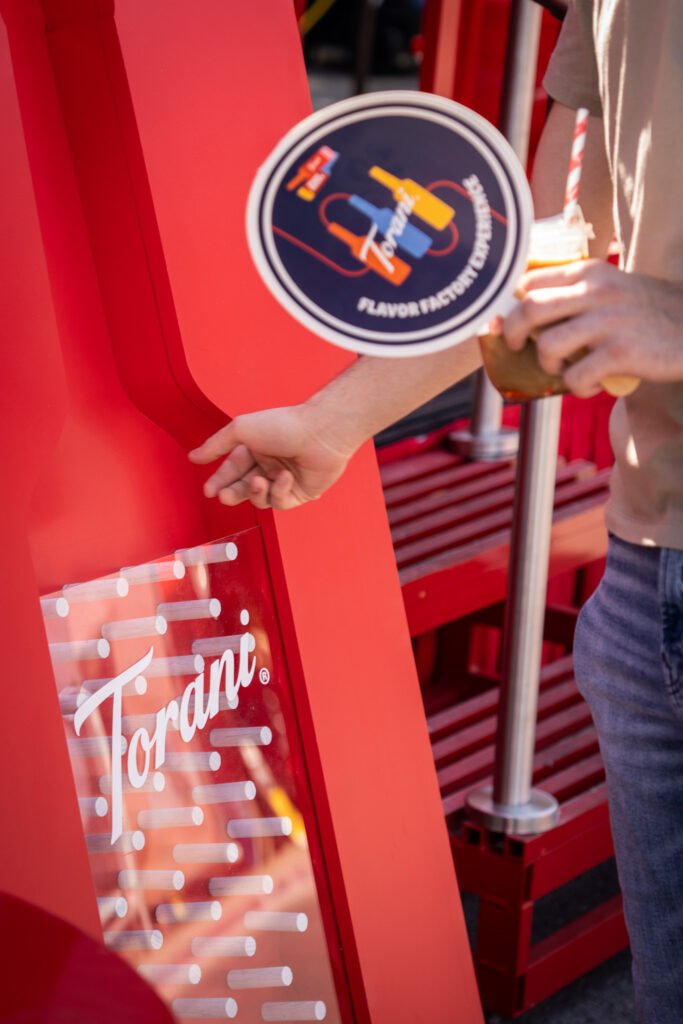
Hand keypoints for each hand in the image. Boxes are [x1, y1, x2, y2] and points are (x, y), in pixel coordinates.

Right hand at [188, 405, 353, 509]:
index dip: (218, 481)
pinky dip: (280, 491)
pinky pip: (281, 502)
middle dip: (232, 494)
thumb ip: (215, 445)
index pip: (230, 470)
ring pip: (260, 499)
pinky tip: (286, 477)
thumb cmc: (283, 425)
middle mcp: (268, 465)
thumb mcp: (241, 430)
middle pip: (243, 489)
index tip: (208, 490)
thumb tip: (193, 456)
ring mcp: (283, 480)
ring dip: (256, 492)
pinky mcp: (299, 493)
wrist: (320, 433)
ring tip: (260, 480)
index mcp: (254, 449)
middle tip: (224, 496)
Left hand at [500, 260, 682, 396]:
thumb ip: (577, 294)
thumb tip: (528, 316)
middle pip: (529, 309)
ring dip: (549, 365)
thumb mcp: (613, 288)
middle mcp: (596, 291)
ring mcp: (608, 321)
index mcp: (589, 273)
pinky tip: (590, 385)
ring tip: (565, 370)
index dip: (512, 305)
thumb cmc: (650, 313)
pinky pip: (577, 375)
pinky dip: (578, 387)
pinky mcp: (621, 352)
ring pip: (548, 346)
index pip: (530, 280)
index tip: (512, 323)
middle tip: (520, 348)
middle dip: (514, 334)